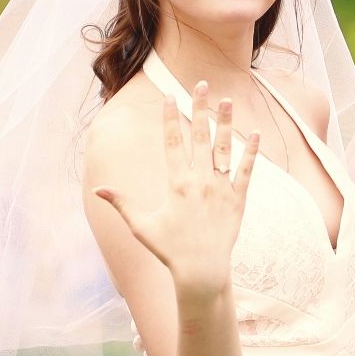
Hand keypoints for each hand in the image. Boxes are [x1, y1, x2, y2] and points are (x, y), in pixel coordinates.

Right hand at [94, 82, 260, 299]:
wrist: (201, 270)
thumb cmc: (169, 249)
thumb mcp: (141, 226)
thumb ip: (121, 203)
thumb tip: (99, 190)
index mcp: (176, 183)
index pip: (172, 142)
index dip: (170, 117)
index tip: (169, 96)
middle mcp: (200, 180)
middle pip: (199, 136)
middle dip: (200, 108)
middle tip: (202, 85)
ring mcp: (221, 188)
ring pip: (224, 148)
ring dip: (226, 122)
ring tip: (227, 100)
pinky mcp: (238, 200)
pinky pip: (246, 171)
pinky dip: (251, 152)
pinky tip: (255, 133)